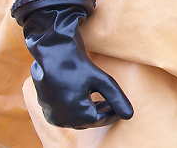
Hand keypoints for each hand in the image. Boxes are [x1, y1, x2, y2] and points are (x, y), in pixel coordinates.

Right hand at [23, 5, 133, 127]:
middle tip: (112, 104)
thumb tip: (130, 116)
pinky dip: (77, 111)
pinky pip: (66, 116)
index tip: (121, 109)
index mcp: (75, 114)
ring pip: (77, 120)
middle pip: (88, 122)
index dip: (112, 115)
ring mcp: (52, 116)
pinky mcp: (47, 110)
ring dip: (89, 112)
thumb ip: (117, 99)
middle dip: (101, 113)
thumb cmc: (79, 66)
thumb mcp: (103, 81)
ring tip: (101, 101)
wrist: (54, 54)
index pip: (99, 121)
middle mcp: (61, 119)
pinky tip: (85, 99)